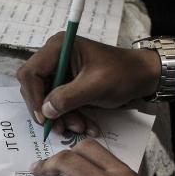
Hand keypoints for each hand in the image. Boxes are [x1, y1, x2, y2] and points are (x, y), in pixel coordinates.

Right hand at [17, 33, 160, 133]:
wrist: (143, 76)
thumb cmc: (123, 74)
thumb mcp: (96, 86)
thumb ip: (68, 97)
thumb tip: (45, 111)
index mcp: (59, 47)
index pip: (31, 73)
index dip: (34, 97)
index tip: (44, 117)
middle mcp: (54, 56)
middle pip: (34, 87)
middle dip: (48, 109)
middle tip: (61, 127)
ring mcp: (59, 70)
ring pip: (46, 98)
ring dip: (60, 116)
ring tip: (80, 128)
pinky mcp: (66, 83)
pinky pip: (58, 103)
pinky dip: (69, 115)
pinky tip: (84, 125)